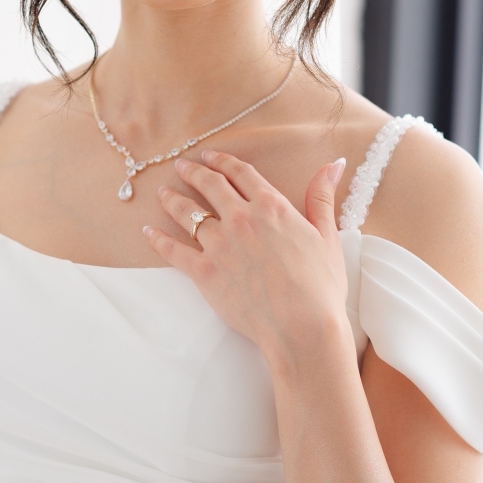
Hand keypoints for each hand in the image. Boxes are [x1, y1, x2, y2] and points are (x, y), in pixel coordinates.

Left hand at [144, 150, 348, 353]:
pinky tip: (149, 232)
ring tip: (163, 193)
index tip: (211, 156)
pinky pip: (173, 250)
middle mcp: (241, 219)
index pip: (242, 174)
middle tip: (182, 167)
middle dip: (194, 173)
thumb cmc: (320, 284)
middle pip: (210, 186)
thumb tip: (333, 164)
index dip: (224, 162)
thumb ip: (322, 197)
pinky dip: (158, 240)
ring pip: (188, 214)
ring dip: (173, 200)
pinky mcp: (204, 273)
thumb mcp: (328, 235)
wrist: (301, 325)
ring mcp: (219, 245)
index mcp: (272, 207)